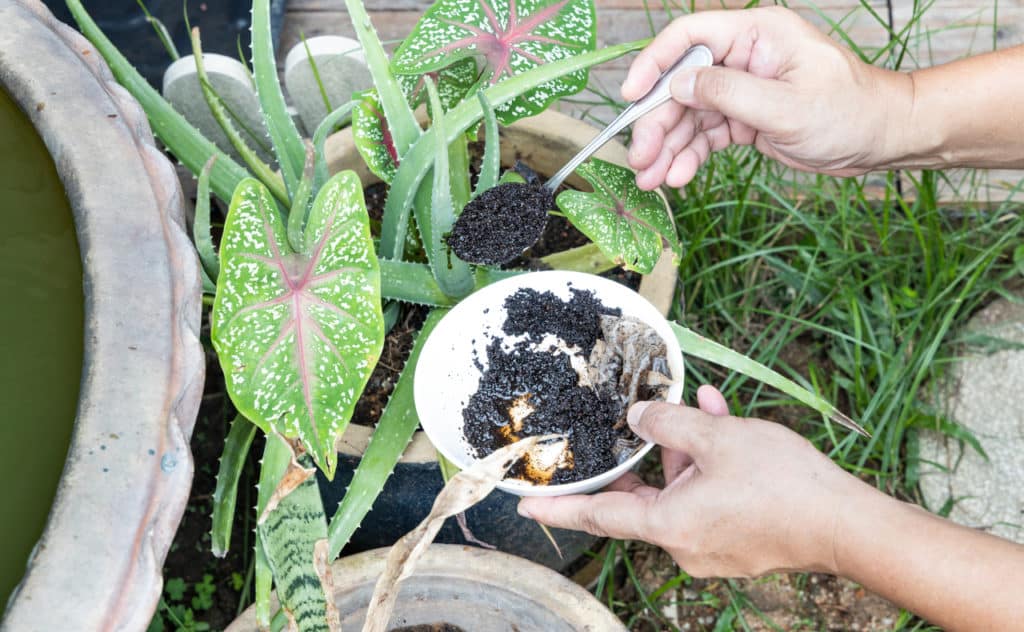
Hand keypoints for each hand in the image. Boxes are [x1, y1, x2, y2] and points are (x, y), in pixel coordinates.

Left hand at [518, 385, 869, 576]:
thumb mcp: (716, 438)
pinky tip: (718, 418)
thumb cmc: (781, 484)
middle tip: (621, 431)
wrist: (847, 523)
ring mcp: (712, 545)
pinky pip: (708, 497)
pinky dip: (708, 464)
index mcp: (669, 525)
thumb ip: (668, 423)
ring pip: (680, 489)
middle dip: (639, 458)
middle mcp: (684, 543)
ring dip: (684, 449)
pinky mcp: (738, 540)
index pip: (598, 517)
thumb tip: (638, 414)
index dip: (559, 509)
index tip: (526, 506)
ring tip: (696, 405)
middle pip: (643, 497)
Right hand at [623, 7, 913, 188]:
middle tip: (640, 159)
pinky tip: (678, 176)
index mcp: (756, 34)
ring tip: (651, 179)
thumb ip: (728, 93)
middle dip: (657, 124)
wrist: (880, 139)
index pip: (689, 37)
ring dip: (667, 147)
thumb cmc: (849, 112)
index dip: (654, 64)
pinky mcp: (744, 118)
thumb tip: (677, 86)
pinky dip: (689, 156)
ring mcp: (742, 89)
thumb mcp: (786, 105)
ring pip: (689, 115)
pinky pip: (706, 135)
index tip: (631, 96)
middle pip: (681, 86)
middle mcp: (743, 57)